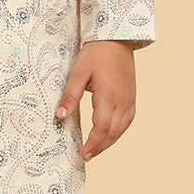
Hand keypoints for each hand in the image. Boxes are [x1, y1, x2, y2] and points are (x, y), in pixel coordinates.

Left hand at [55, 40, 136, 160]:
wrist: (116, 38)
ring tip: (96, 148)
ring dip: (110, 141)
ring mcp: (130, 98)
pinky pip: (128, 119)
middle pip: (113, 132)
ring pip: (122, 128)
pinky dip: (119, 130)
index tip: (84, 153)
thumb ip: (70, 95)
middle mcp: (123, 100)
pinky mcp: (132, 95)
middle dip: (100, 147)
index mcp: (109, 96)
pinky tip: (110, 133)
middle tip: (87, 155)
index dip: (93, 143)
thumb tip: (60, 115)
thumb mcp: (78, 72)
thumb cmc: (96, 53)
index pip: (102, 128)